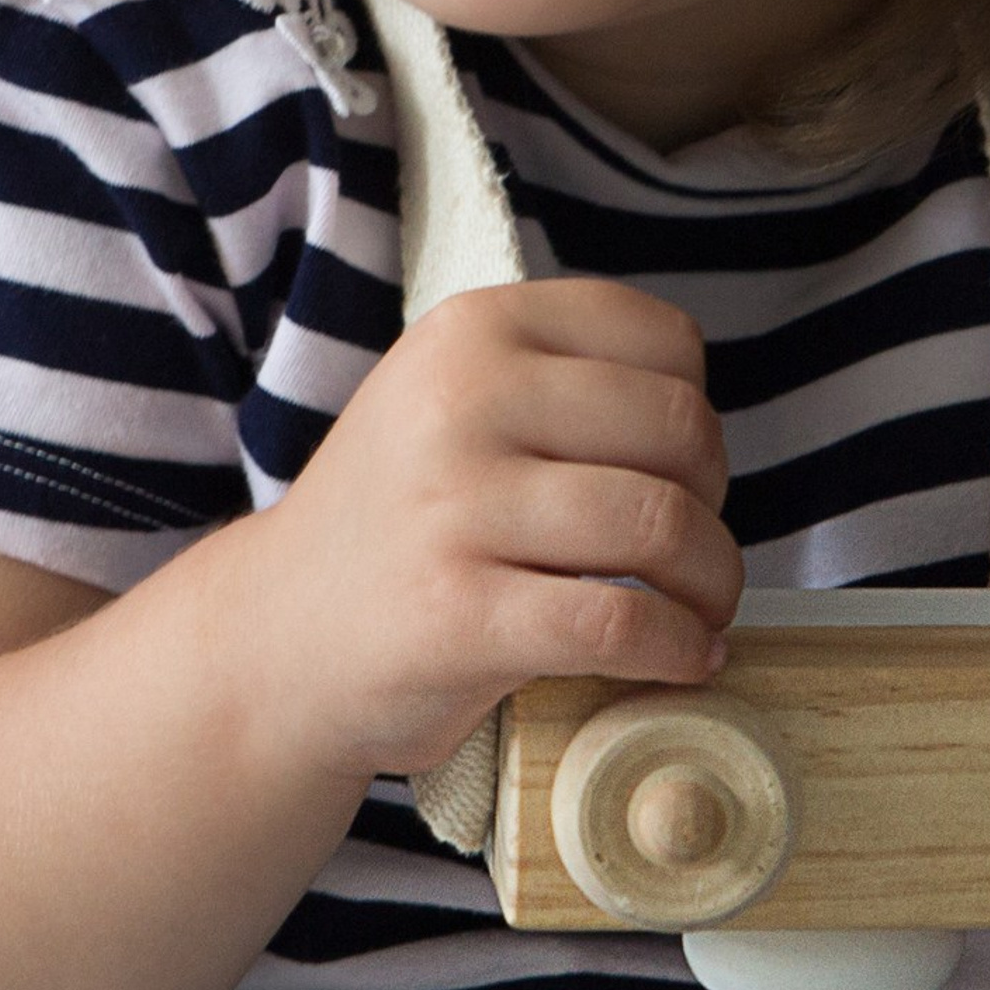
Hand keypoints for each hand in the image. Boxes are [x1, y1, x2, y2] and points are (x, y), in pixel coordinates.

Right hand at [229, 279, 737, 783]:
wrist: (277, 637)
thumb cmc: (399, 521)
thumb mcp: (451, 399)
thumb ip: (559, 381)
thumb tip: (701, 425)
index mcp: (473, 330)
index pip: (665, 340)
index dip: (698, 413)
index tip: (676, 472)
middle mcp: (461, 400)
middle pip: (679, 430)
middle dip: (713, 501)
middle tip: (692, 552)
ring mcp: (455, 507)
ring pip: (662, 525)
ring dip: (712, 582)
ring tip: (700, 611)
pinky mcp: (459, 614)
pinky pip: (622, 622)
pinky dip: (677, 647)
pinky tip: (682, 658)